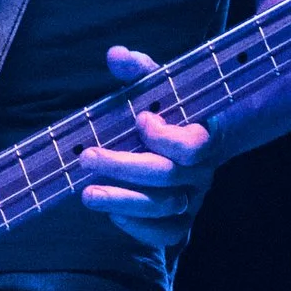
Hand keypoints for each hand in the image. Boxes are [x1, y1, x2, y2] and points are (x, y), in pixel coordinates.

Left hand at [77, 46, 216, 248]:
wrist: (198, 141)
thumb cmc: (170, 110)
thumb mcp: (158, 86)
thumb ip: (139, 71)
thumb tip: (116, 55)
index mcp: (203, 137)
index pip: (193, 145)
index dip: (166, 137)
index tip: (139, 120)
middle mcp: (202, 172)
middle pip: (167, 176)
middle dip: (124, 168)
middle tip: (87, 158)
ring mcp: (193, 198)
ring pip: (164, 208)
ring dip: (123, 200)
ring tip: (86, 194)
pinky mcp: (182, 220)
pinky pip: (167, 234)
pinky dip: (140, 228)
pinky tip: (113, 214)